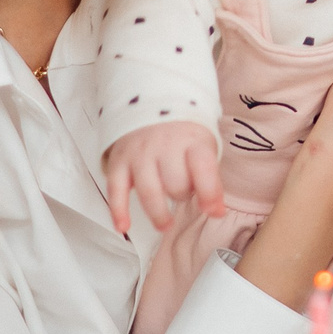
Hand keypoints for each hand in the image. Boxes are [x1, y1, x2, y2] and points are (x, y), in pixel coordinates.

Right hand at [103, 122, 223, 237]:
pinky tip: (123, 226)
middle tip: (182, 190)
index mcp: (191, 141)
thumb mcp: (203, 148)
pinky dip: (118, 210)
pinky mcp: (118, 162)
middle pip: (175, 184)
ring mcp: (139, 153)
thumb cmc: (181, 136)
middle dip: (181, 195)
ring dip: (158, 214)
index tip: (214, 211)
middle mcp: (164, 145)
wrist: (150, 107)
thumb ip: (211, 180)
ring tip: (165, 225)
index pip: (203, 168)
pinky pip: (116, 189)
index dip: (209, 192)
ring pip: (149, 191)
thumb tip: (217, 212)